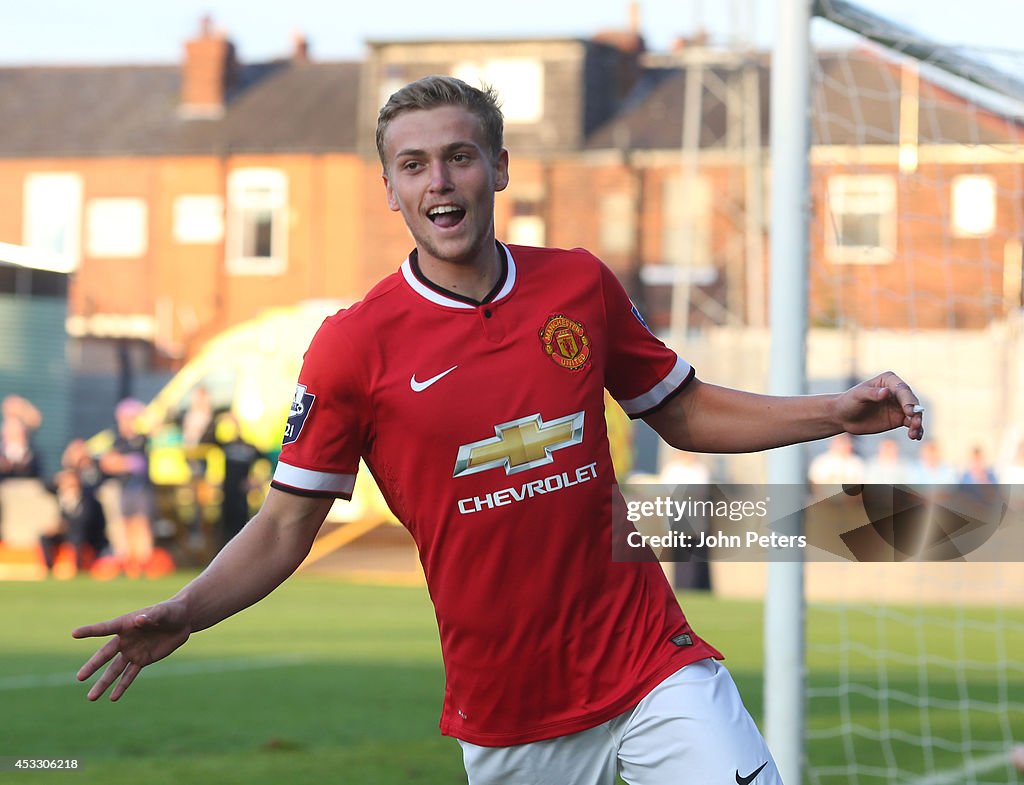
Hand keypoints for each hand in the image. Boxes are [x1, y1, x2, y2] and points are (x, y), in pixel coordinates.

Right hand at [72, 600, 190, 700]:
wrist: (181, 621)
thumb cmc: (170, 611)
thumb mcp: (163, 612)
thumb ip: (151, 617)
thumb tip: (139, 620)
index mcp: (126, 624)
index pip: (104, 628)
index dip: (90, 630)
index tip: (74, 633)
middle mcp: (125, 640)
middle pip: (105, 654)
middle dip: (93, 666)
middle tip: (80, 677)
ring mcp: (132, 651)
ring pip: (114, 670)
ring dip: (103, 683)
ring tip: (91, 698)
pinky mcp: (142, 660)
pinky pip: (130, 675)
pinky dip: (122, 686)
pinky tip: (112, 698)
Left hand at [835, 371, 923, 439]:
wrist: (843, 416)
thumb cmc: (848, 402)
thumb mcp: (857, 396)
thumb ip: (871, 394)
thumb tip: (886, 392)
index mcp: (889, 380)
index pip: (902, 389)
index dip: (908, 401)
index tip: (909, 412)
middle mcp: (897, 391)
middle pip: (912, 402)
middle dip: (916, 414)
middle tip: (915, 425)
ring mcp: (900, 405)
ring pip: (914, 414)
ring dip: (917, 424)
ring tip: (914, 434)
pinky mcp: (899, 418)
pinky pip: (911, 424)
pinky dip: (916, 430)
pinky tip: (916, 436)